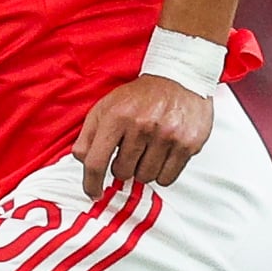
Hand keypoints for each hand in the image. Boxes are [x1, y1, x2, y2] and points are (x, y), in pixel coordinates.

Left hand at [74, 77, 211, 195]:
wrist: (179, 78)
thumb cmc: (139, 97)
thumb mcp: (106, 108)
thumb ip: (88, 136)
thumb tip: (83, 164)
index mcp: (116, 116)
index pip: (96, 161)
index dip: (91, 183)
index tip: (93, 193)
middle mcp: (142, 125)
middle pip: (122, 173)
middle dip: (123, 168)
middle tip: (131, 152)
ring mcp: (166, 135)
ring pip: (145, 177)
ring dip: (143, 170)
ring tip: (148, 150)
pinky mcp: (188, 143)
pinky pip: (167, 178)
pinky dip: (162, 173)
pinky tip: (162, 155)